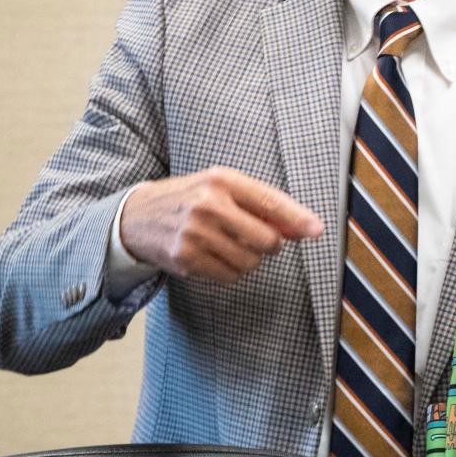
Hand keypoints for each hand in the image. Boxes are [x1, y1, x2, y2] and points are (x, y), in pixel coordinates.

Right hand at [119, 167, 323, 282]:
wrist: (138, 216)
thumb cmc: (189, 199)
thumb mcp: (222, 188)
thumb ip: (261, 204)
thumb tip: (302, 227)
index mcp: (222, 180)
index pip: (270, 202)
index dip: (298, 219)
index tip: (317, 230)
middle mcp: (209, 204)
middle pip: (267, 240)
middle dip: (269, 245)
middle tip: (255, 239)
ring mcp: (195, 233)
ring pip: (250, 262)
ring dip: (247, 260)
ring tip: (227, 245)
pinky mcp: (185, 258)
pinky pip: (229, 276)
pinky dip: (228, 271)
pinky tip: (212, 255)